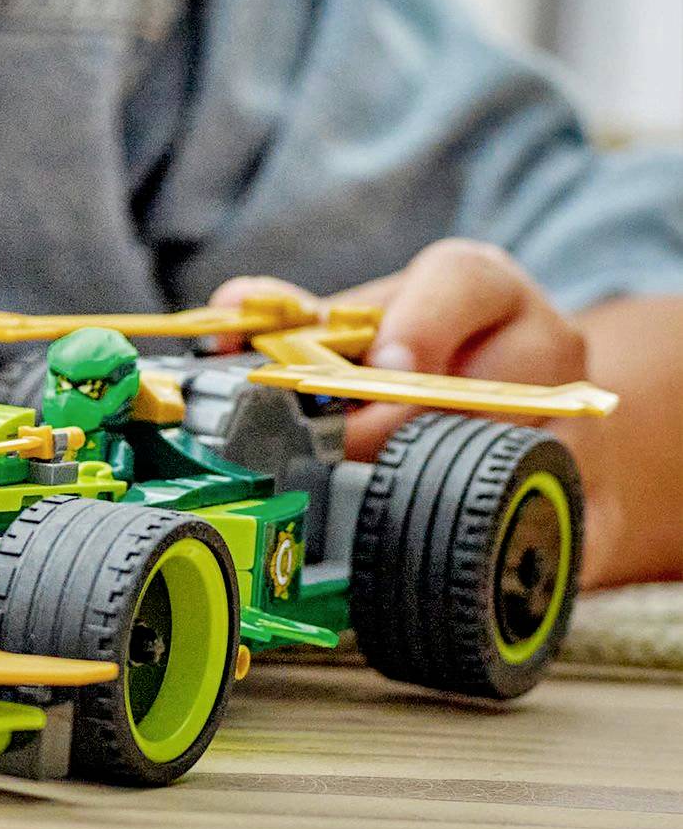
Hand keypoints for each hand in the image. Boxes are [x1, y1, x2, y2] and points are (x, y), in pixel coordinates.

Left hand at [211, 244, 680, 586]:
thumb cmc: (423, 364)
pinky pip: (544, 530)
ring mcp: (581, 424)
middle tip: (333, 454)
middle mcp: (545, 345)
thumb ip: (298, 319)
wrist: (522, 419)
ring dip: (429, 483)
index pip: (463, 281)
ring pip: (512, 455)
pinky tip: (422, 547)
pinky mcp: (594, 501)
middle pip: (485, 381)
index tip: (378, 364)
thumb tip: (232, 309)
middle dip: (396, 426)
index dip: (417, 324)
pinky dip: (480, 542)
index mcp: (484, 288)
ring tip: (363, 499)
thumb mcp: (365, 326)